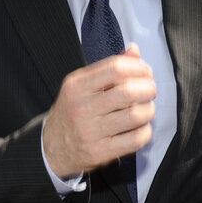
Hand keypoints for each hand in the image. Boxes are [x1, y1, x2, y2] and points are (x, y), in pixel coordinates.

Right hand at [43, 45, 155, 177]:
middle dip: (148, 88)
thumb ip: (108, 68)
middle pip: (128, 92)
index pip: (115, 68)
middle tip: (150, 90)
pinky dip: (145, 131)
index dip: (138, 68)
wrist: (52, 147)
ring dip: (149, 110)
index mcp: (77, 86)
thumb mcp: (81, 85)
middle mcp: (82, 107)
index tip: (145, 72)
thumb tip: (134, 51)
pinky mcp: (100, 151)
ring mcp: (90, 131)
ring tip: (146, 109)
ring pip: (135, 115)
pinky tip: (141, 127)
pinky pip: (135, 139)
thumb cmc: (71, 112)